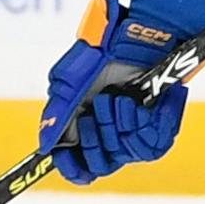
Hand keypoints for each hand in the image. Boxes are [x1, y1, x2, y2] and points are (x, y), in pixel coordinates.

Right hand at [37, 0, 187, 184]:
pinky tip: (146, 103)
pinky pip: (157, 143)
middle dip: (97, 138)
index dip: (71, 167)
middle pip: (101, 163)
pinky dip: (152, 122)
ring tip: (123, 98)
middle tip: (100, 106)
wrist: (140, 36)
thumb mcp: (71, 82)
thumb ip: (57, 115)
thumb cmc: (103, 54)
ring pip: (126, 153)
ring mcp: (133, 129)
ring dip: (121, 125)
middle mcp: (109, 132)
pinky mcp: (159, 123)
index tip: (66, 160)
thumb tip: (45, 147)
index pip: (77, 164)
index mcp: (82, 124)